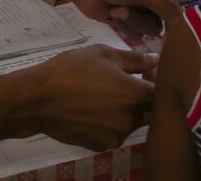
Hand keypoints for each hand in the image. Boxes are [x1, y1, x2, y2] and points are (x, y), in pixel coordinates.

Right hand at [28, 45, 158, 150]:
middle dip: (143, 100)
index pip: (162, 93)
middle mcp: (131, 119)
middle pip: (150, 111)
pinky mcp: (101, 146)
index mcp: (136, 94)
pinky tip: (93, 111)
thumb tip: (155, 60)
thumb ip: (135, 59)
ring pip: (132, 123)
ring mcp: (117, 136)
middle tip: (123, 86)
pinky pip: (114, 133)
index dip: (158, 83)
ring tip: (104, 97)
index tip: (148, 75)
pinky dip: (110, 124)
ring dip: (126, 112)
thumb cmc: (72, 70)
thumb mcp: (104, 54)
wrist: (38, 100)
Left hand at [57, 0, 191, 35]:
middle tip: (147, 22)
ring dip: (137, 21)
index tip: (192, 30)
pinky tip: (114, 12)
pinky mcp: (131, 17)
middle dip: (155, 18)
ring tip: (121, 9)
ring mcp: (145, 5)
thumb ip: (168, 8)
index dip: (192, 13)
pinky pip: (140, 31)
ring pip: (155, 27)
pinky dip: (127, 24)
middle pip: (173, 17)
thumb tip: (188, 25)